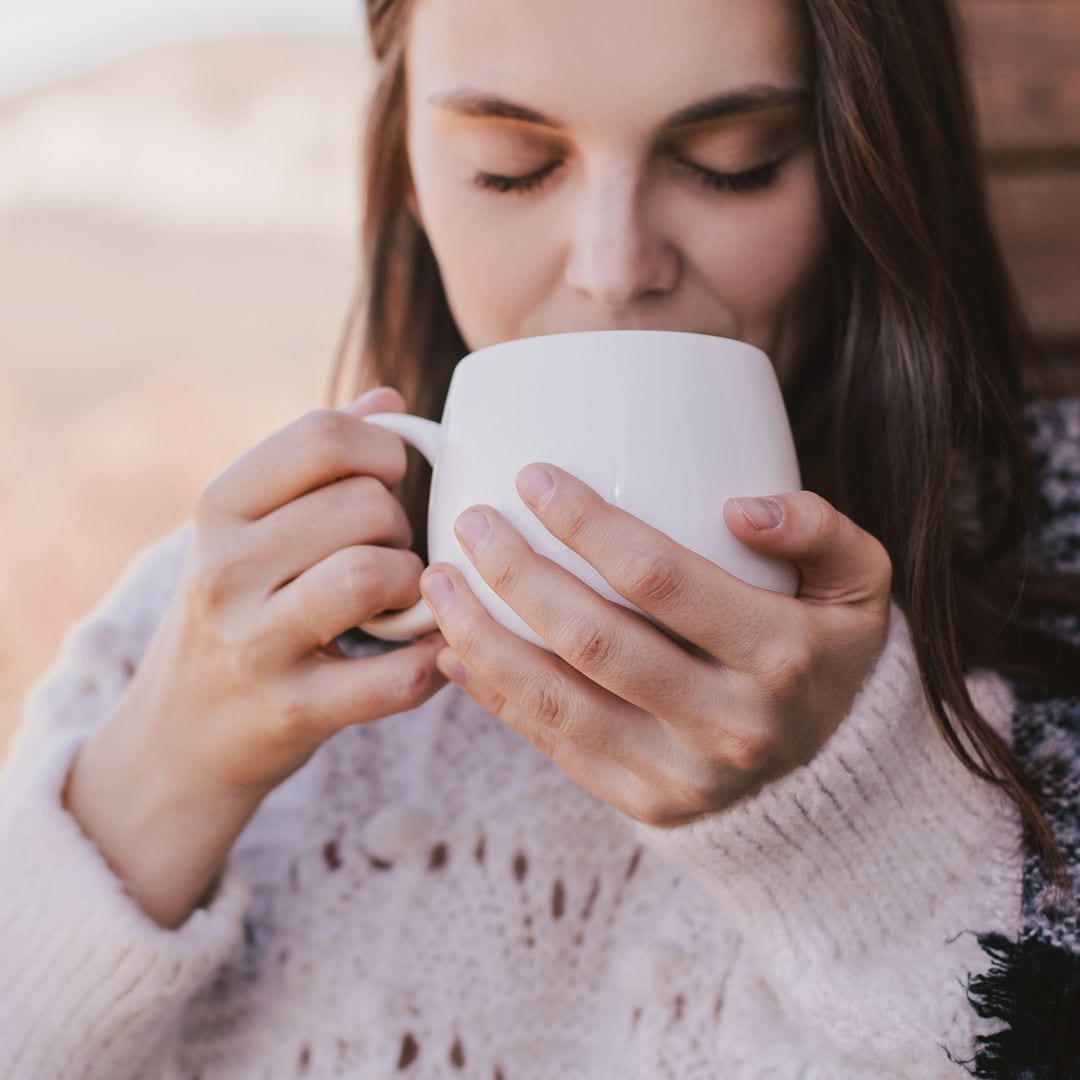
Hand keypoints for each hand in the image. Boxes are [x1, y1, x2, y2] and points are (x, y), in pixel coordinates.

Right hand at [112, 387, 449, 799]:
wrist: (183, 730)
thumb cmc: (240, 605)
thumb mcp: (252, 525)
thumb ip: (318, 459)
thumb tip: (390, 399)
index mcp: (221, 506)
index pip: (323, 436)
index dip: (384, 449)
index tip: (389, 478)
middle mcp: (225, 568)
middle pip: (364, 504)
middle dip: (400, 524)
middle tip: (390, 551)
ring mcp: (254, 643)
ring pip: (372, 574)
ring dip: (411, 583)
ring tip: (398, 596)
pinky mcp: (294, 710)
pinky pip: (397, 675)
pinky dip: (432, 659)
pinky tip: (426, 649)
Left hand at [418, 465, 891, 827]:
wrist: (828, 768)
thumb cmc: (826, 648)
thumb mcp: (859, 582)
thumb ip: (820, 528)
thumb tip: (739, 508)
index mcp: (782, 657)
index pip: (662, 579)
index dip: (587, 524)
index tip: (532, 476)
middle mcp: (731, 724)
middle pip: (594, 640)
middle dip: (516, 574)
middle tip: (469, 524)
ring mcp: (683, 776)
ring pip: (557, 701)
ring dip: (483, 637)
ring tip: (437, 582)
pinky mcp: (644, 804)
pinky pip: (554, 745)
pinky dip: (496, 696)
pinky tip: (455, 651)